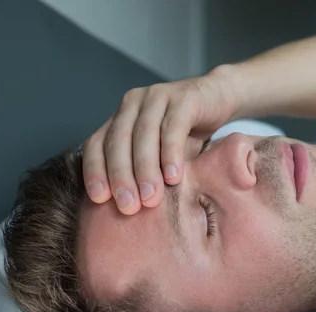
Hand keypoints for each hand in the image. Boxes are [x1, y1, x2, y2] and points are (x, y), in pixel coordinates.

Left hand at [82, 76, 236, 214]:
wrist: (220, 99)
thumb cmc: (187, 133)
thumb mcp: (160, 153)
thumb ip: (144, 171)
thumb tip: (128, 211)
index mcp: (120, 118)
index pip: (97, 144)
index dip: (95, 171)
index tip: (99, 199)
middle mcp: (133, 104)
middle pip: (118, 141)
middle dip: (120, 176)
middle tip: (128, 206)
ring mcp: (157, 97)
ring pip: (144, 135)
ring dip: (146, 169)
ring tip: (150, 198)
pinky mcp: (184, 98)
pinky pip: (173, 128)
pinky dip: (171, 153)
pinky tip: (173, 176)